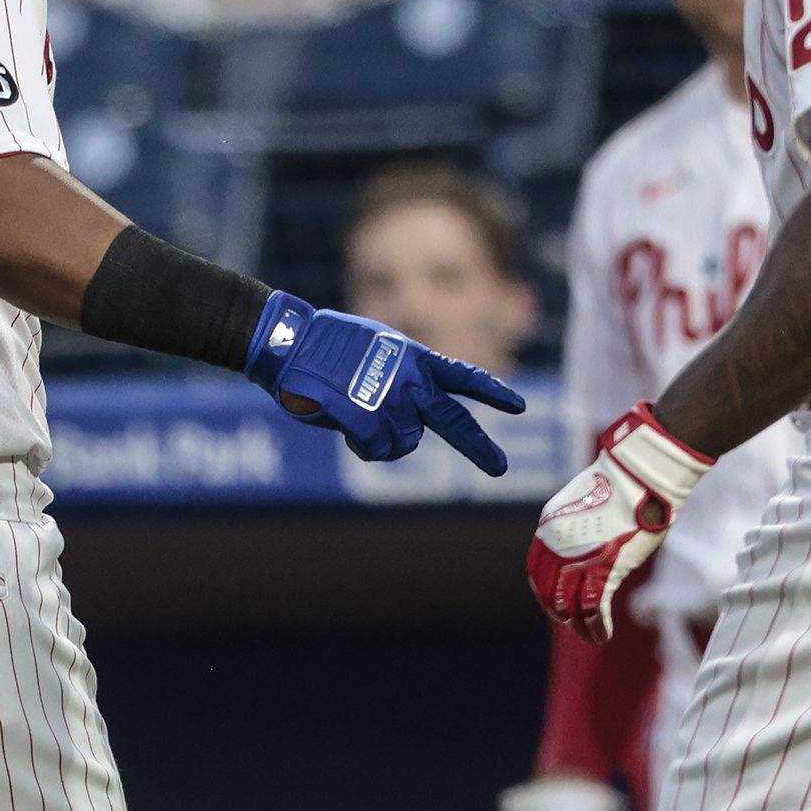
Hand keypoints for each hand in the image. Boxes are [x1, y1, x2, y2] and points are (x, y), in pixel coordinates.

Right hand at [243, 293, 524, 472]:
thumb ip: (401, 376)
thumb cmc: (327, 347)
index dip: (492, 392)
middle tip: (498, 469)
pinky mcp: (362, 414)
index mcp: (416, 359)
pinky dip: (365, 447)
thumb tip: (410, 412)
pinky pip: (376, 449)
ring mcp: (388, 397)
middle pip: (453, 420)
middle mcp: (411, 378)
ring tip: (360, 420)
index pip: (463, 377)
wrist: (292, 341)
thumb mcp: (377, 348)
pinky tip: (349, 431)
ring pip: (405, 443)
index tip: (519, 406)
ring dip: (386, 442)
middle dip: (478, 447)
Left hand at [532, 405, 711, 640]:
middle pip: (550, 593)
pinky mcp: (605, 567)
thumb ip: (579, 530)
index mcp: (549, 526)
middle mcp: (557, 545)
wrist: (641, 472)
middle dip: (562, 614)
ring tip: (593, 636)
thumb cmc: (622, 484)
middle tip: (575, 625)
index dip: (545, 594)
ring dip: (581, 626)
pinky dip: (597, 625)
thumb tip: (587, 550)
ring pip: (571, 606)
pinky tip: (604, 633)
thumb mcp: (586, 504)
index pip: (537, 571)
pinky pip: (593, 607)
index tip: (557, 605)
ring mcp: (579, 557)